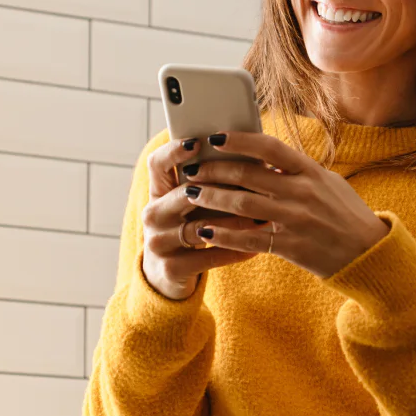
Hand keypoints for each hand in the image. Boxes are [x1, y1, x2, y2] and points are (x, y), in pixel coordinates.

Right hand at [140, 137, 263, 299]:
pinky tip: (256, 247)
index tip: (197, 141)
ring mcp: (159, 242)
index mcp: (157, 192)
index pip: (157, 163)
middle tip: (251, 181)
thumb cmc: (189, 227)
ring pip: (201, 226)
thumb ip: (209, 183)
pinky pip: (208, 256)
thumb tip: (250, 158)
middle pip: (183, 193)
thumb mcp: (191, 205)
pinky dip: (234, 251)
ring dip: (234, 221)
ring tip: (262, 217)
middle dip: (219, 187)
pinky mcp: (171, 267)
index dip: (174, 151)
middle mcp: (152, 214)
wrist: (168, 274)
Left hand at [181, 132, 389, 278]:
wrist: (369, 254)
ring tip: (191, 194)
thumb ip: (297, 170)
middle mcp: (302, 192)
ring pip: (242, 204)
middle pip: (248, 174)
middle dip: (214, 170)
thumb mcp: (328, 182)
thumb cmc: (346, 214)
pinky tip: (206, 231)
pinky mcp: (290, 246)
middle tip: (192, 168)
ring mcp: (296, 220)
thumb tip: (263, 156)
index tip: (215, 137)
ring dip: (211, 198)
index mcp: (311, 171)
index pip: (269, 147)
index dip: (239, 139)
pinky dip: (224, 234)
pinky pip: (249, 239)